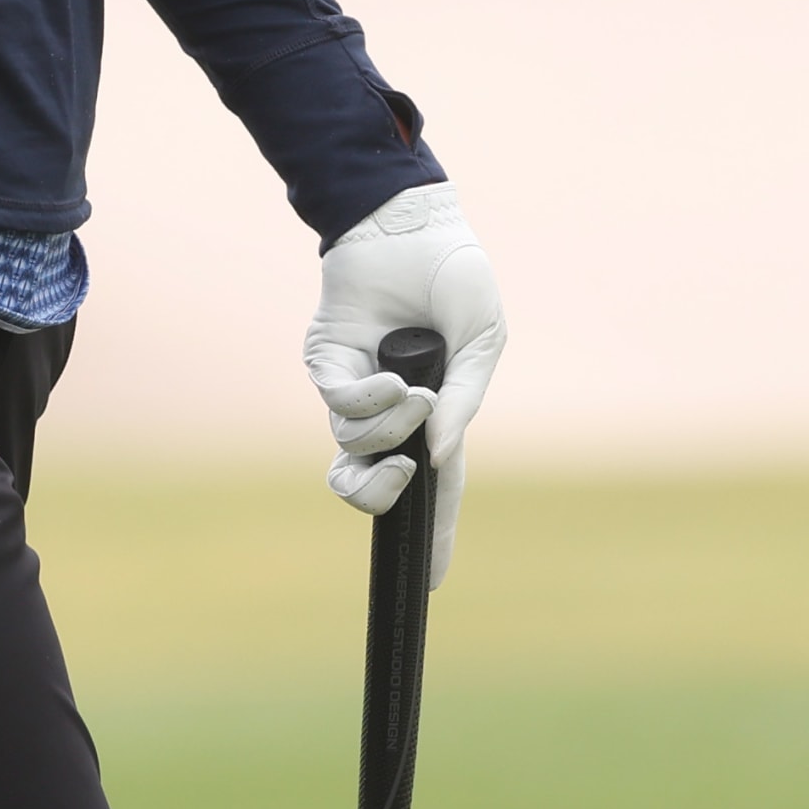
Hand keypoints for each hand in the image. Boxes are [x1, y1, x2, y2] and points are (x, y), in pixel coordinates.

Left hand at [303, 182, 505, 586]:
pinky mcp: (326, 361)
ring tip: (411, 394)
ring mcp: (356, 387)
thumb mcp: (482, 340)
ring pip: (352, 450)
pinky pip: (337, 407)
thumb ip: (464, 402)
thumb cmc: (454, 277)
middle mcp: (391, 410)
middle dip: (381, 495)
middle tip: (403, 471)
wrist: (410, 224)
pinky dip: (366, 403)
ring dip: (385, 433)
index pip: (435, 488)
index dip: (435, 535)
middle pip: (372, 485)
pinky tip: (391, 381)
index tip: (431, 583)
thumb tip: (437, 457)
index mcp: (436, 413)